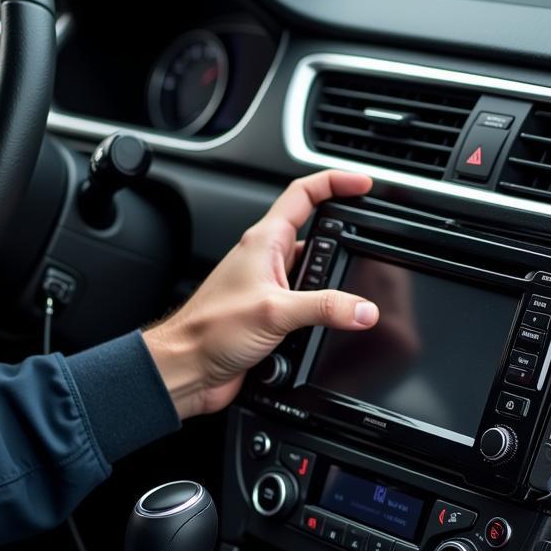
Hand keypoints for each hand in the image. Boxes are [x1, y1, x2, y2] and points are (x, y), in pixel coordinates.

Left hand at [142, 170, 378, 418]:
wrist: (186, 368)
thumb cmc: (208, 330)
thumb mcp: (274, 312)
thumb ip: (324, 307)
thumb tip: (363, 308)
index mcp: (264, 242)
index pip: (303, 194)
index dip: (334, 182)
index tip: (363, 184)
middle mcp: (266, 260)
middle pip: (316, 238)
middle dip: (342, 246)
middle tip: (365, 256)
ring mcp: (269, 288)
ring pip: (315, 278)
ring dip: (331, 291)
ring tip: (341, 306)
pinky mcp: (272, 316)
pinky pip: (308, 308)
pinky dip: (321, 318)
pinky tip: (322, 332)